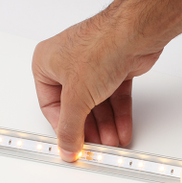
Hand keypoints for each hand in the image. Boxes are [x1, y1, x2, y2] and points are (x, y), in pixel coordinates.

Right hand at [32, 14, 162, 161]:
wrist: (134, 34)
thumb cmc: (99, 48)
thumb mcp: (76, 97)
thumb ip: (71, 127)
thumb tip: (67, 148)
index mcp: (47, 64)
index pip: (50, 106)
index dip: (64, 128)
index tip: (73, 146)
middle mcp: (68, 64)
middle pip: (77, 108)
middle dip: (90, 130)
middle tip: (97, 148)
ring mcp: (93, 66)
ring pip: (98, 105)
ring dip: (107, 126)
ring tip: (113, 144)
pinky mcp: (115, 69)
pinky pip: (114, 99)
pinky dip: (119, 116)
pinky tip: (123, 131)